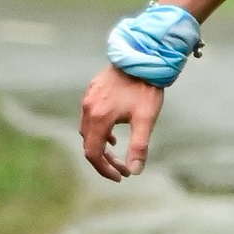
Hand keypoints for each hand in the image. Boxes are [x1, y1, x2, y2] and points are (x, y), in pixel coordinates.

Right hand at [79, 66, 164, 180]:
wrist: (142, 56)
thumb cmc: (146, 87)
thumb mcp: (146, 118)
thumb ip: (139, 146)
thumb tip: (135, 171)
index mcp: (99, 117)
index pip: (93, 154)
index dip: (104, 169)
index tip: (120, 177)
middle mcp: (88, 108)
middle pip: (89, 144)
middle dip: (104, 161)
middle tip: (122, 170)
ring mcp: (88, 98)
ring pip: (87, 131)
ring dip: (100, 146)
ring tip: (117, 156)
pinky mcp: (92, 91)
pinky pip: (89, 118)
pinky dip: (98, 131)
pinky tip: (111, 134)